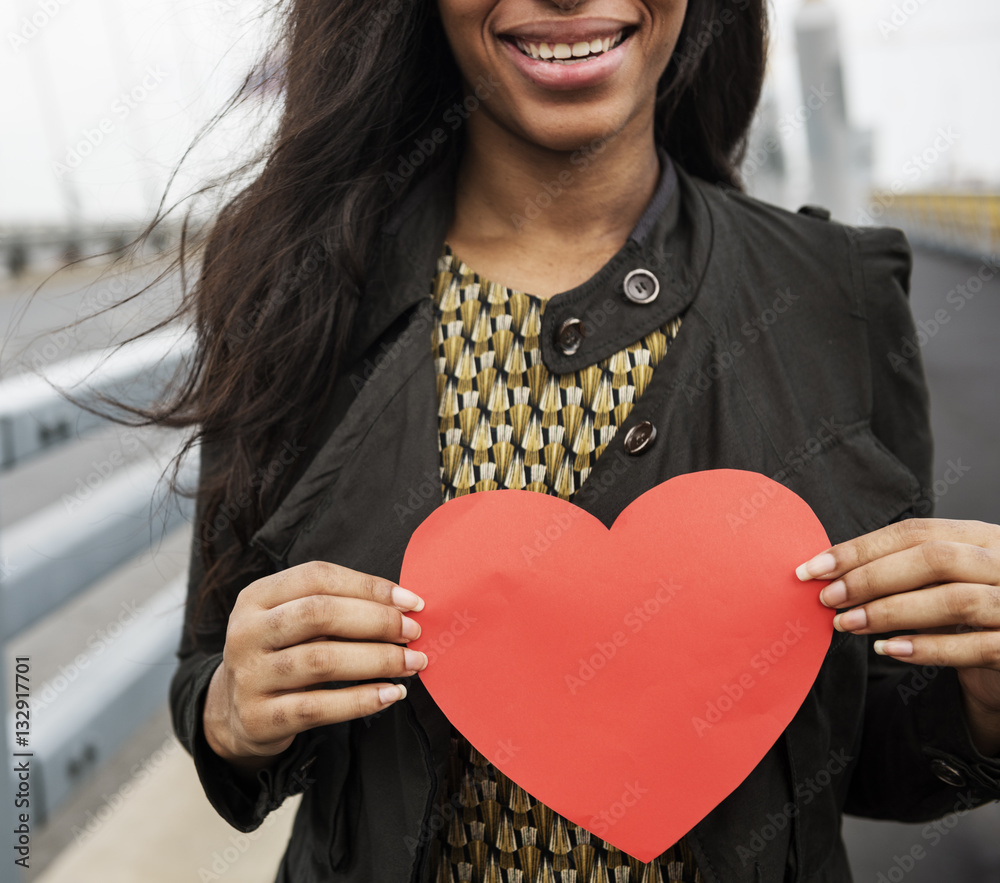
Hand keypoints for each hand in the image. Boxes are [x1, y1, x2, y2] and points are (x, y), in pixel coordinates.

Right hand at [203, 561, 427, 773]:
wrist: (235, 712)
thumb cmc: (282, 654)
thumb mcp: (294, 621)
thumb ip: (337, 606)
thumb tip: (403, 605)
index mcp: (257, 597)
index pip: (318, 577)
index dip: (369, 586)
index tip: (411, 602)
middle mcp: (246, 632)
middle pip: (319, 614)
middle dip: (376, 621)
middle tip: (413, 632)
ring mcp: (249, 676)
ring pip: (322, 661)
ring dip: (377, 660)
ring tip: (412, 664)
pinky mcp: (259, 718)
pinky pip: (318, 707)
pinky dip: (361, 700)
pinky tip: (390, 694)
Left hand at [795, 518, 999, 754]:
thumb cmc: (975, 617)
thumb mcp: (946, 582)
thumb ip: (905, 571)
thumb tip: (833, 573)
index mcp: (983, 538)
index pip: (916, 532)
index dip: (861, 548)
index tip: (815, 567)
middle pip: (934, 559)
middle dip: (871, 577)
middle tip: (827, 597)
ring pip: (953, 600)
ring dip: (890, 612)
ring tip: (847, 624)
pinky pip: (975, 646)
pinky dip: (927, 648)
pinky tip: (888, 650)